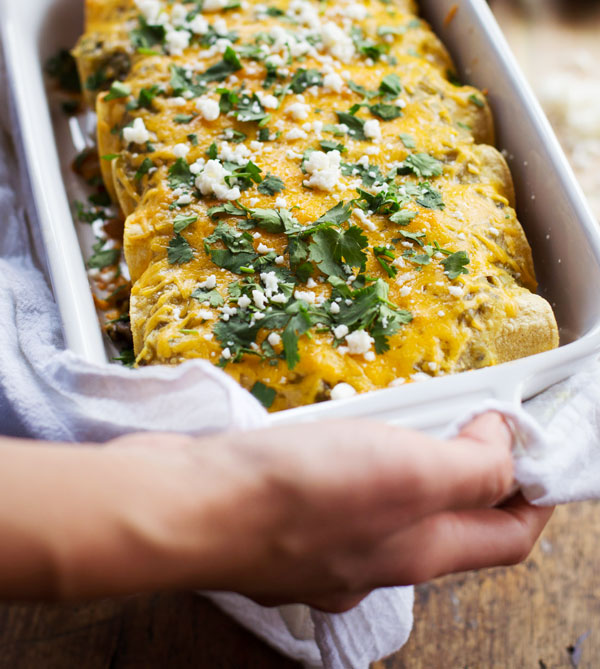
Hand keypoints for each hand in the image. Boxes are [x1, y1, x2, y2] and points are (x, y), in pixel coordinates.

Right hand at [166, 412, 550, 611]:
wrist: (185, 507)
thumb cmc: (296, 495)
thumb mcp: (408, 473)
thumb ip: (472, 467)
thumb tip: (507, 447)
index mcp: (418, 553)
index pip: (507, 539)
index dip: (536, 497)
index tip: (541, 453)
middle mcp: (376, 559)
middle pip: (450, 523)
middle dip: (474, 474)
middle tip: (475, 420)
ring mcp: (326, 544)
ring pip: (390, 506)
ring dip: (411, 464)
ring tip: (410, 414)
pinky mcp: (285, 517)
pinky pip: (340, 492)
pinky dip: (356, 460)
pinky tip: (340, 429)